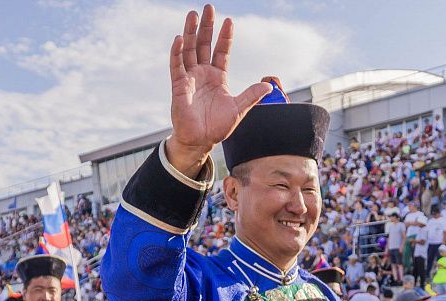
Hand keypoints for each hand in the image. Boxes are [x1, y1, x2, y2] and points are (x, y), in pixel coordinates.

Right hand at [164, 4, 271, 175]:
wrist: (200, 141)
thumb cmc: (217, 127)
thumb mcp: (239, 109)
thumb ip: (251, 96)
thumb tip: (269, 86)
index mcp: (218, 77)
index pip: (221, 51)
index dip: (225, 37)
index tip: (229, 21)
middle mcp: (203, 74)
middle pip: (203, 45)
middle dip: (206, 27)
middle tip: (208, 8)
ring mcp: (190, 78)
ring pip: (189, 50)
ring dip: (190, 32)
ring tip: (192, 15)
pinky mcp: (179, 86)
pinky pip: (176, 66)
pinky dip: (177, 52)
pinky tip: (180, 39)